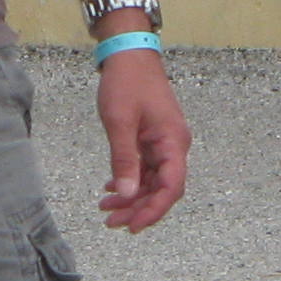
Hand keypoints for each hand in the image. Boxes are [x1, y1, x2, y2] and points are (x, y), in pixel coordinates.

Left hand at [95, 47, 189, 232]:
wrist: (129, 54)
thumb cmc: (127, 81)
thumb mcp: (120, 121)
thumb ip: (123, 159)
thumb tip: (127, 193)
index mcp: (173, 142)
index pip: (172, 186)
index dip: (154, 210)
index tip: (133, 225)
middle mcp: (174, 145)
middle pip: (163, 189)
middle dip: (138, 208)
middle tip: (111, 222)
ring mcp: (164, 143)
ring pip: (153, 182)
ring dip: (132, 198)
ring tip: (106, 210)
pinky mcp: (153, 140)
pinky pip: (146, 169)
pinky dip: (131, 182)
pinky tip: (111, 189)